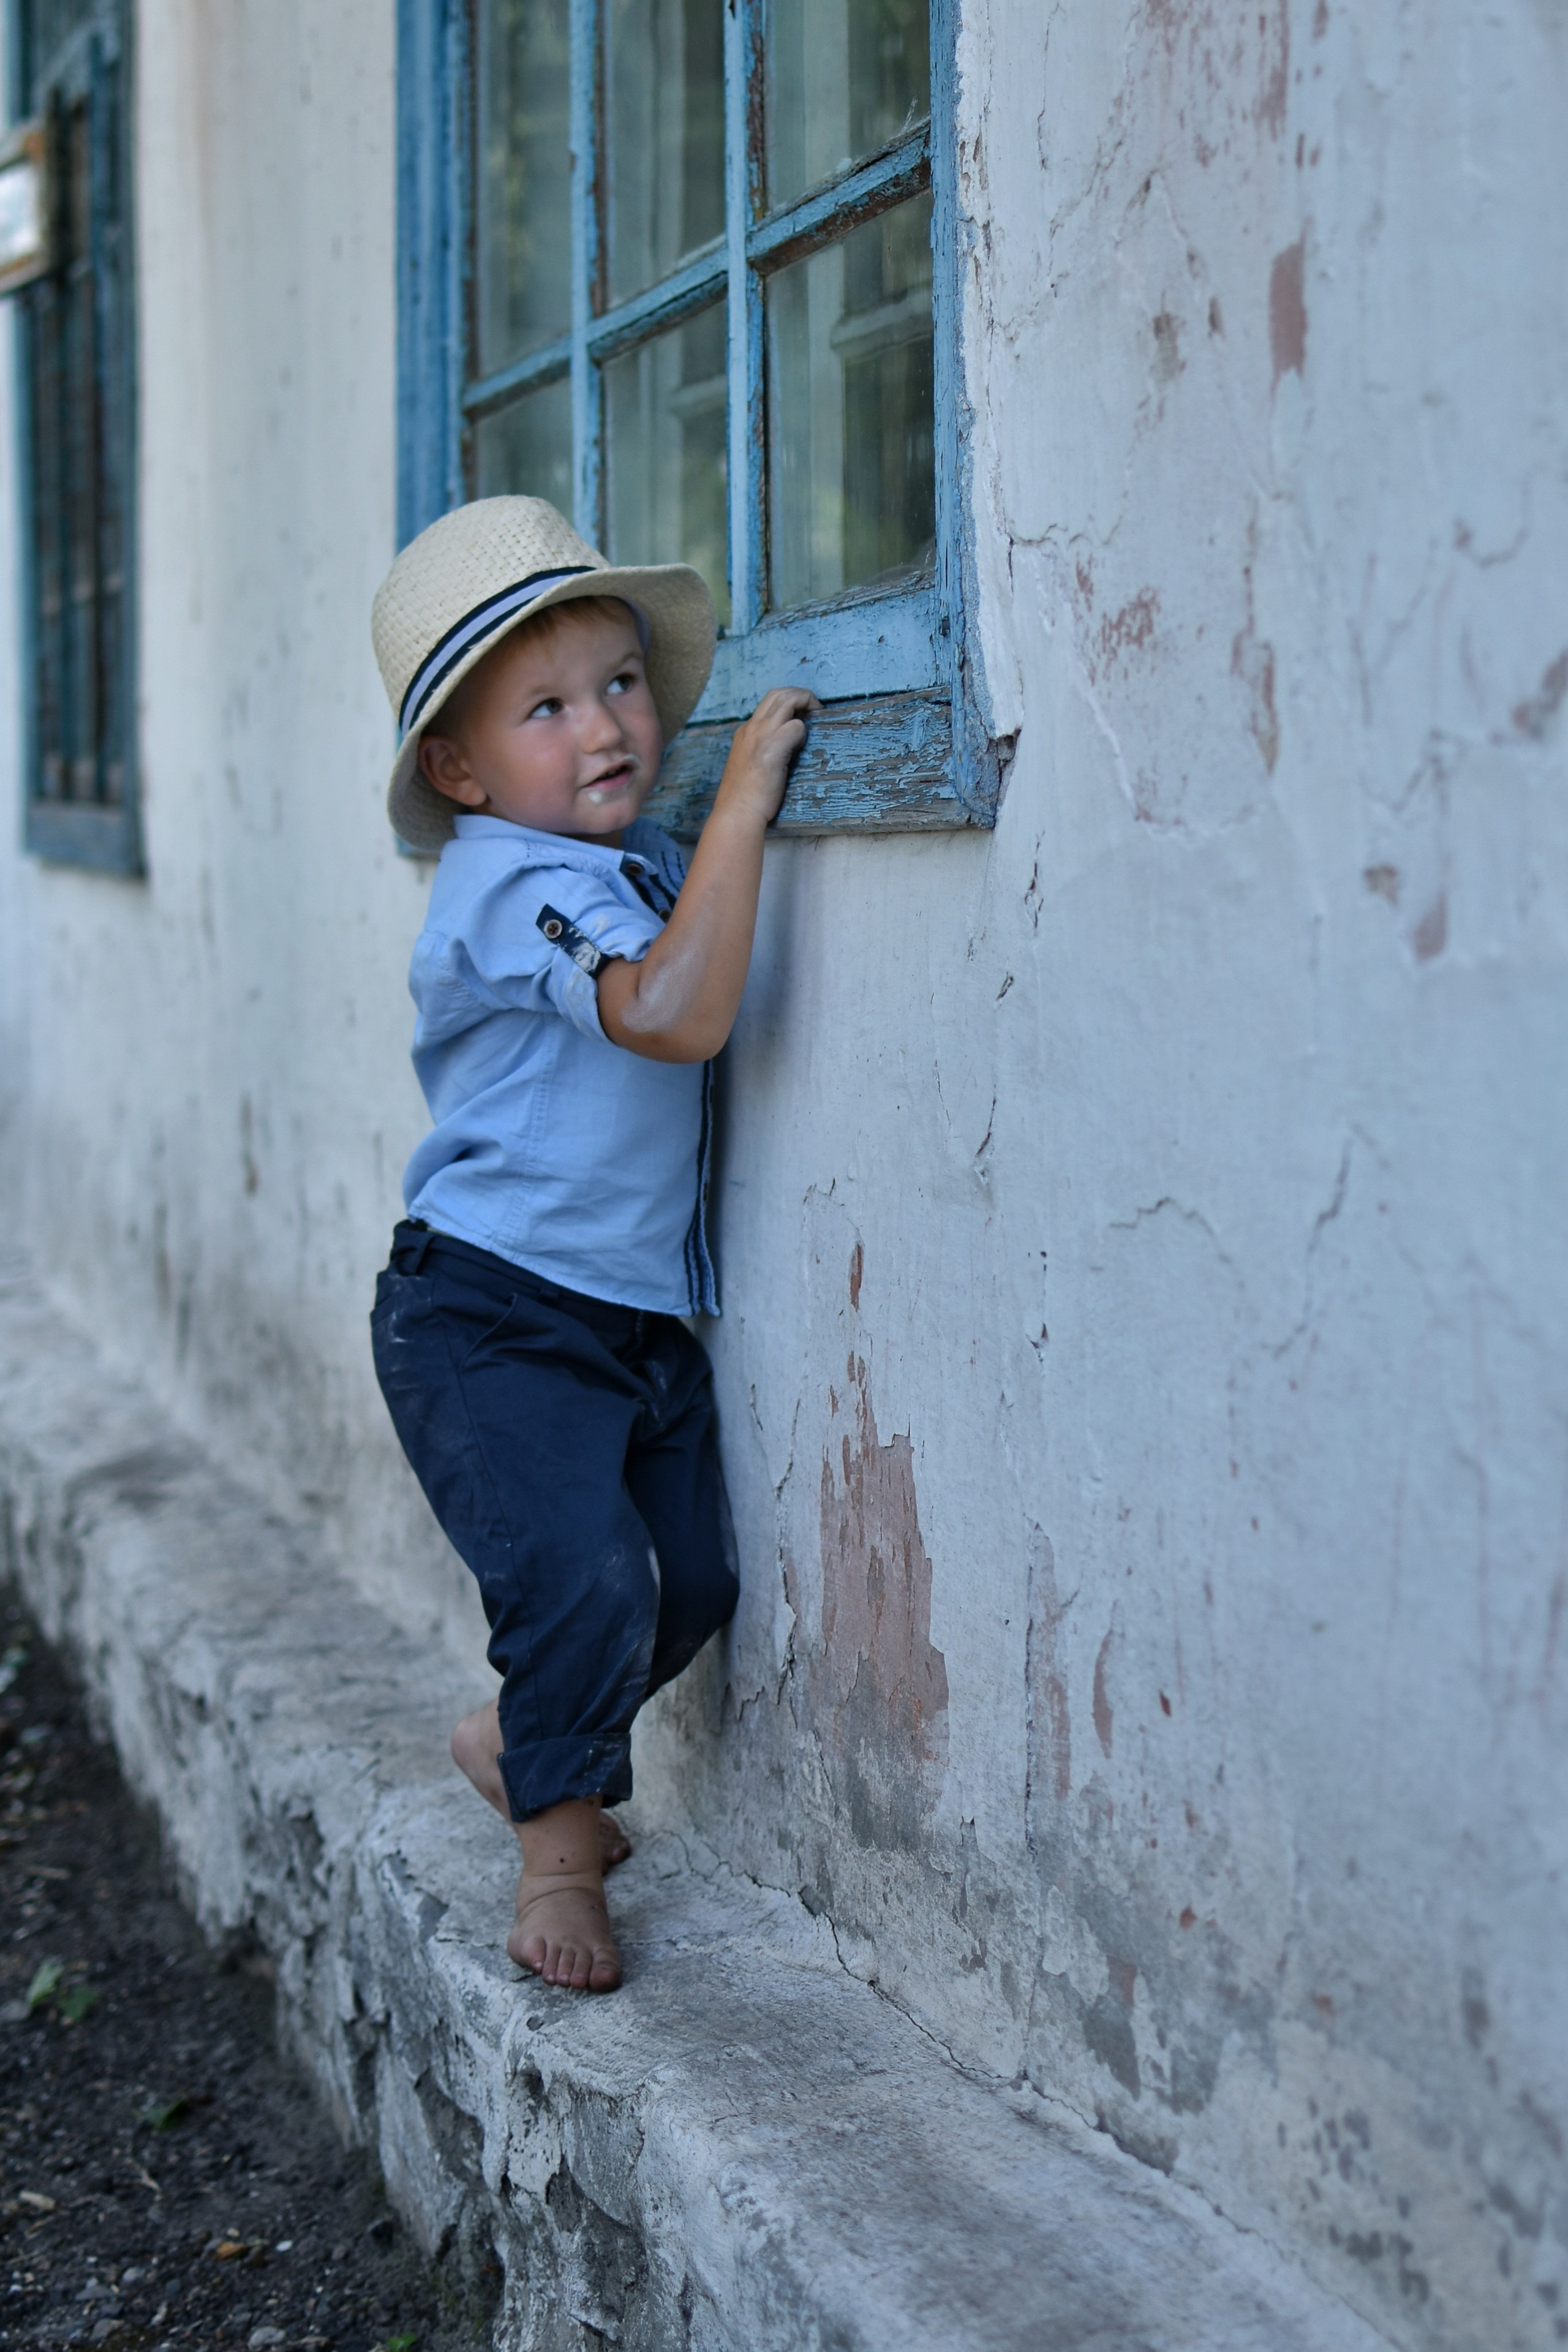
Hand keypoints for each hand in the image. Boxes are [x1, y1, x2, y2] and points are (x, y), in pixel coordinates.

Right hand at [712, 688, 820, 826]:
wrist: (736, 814)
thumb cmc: (745, 798)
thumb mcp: (750, 767)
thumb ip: (763, 752)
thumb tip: (784, 751)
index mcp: (745, 732)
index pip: (768, 703)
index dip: (789, 702)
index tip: (802, 714)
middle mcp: (751, 728)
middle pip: (778, 693)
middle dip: (800, 694)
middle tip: (816, 708)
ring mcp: (760, 736)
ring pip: (787, 700)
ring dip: (806, 703)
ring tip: (818, 714)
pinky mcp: (772, 749)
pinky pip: (796, 727)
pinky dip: (804, 732)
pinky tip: (803, 747)